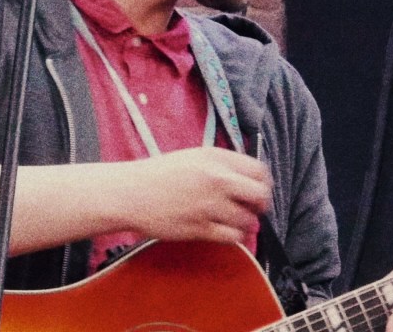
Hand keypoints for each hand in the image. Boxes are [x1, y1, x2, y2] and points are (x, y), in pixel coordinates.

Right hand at [118, 147, 271, 243]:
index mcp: (216, 158)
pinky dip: (233, 236)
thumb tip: (248, 182)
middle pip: (260, 196)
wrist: (130, 192)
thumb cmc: (158, 175)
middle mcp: (217, 179)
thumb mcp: (193, 157)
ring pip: (248, 220)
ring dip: (244, 223)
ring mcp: (209, 205)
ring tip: (230, 220)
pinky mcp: (200, 227)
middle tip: (250, 209)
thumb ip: (222, 165)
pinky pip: (232, 236)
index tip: (255, 191)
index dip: (262, 183)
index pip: (259, 171)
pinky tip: (221, 230)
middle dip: (259, 205)